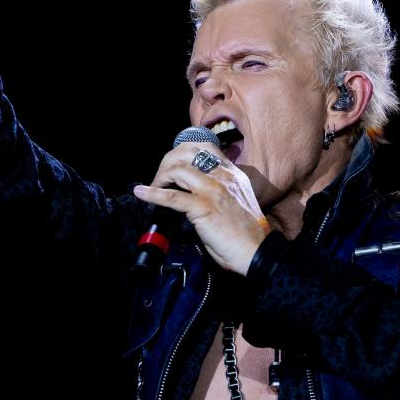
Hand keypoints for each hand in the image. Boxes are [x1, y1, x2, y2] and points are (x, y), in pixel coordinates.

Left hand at [132, 142, 269, 275]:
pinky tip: (141, 193)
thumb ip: (220, 190)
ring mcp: (212, 190)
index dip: (183, 151)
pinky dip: (152, 194)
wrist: (257, 252)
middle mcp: (223, 176)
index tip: (173, 163)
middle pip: (187, 154)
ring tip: (153, 187)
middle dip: (168, 162)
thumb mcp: (236, 201)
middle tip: (160, 177)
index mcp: (233, 174)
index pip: (205, 147)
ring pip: (177, 171)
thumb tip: (195, 191)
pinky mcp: (203, 207)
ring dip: (160, 177)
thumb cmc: (247, 233)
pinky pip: (171, 196)